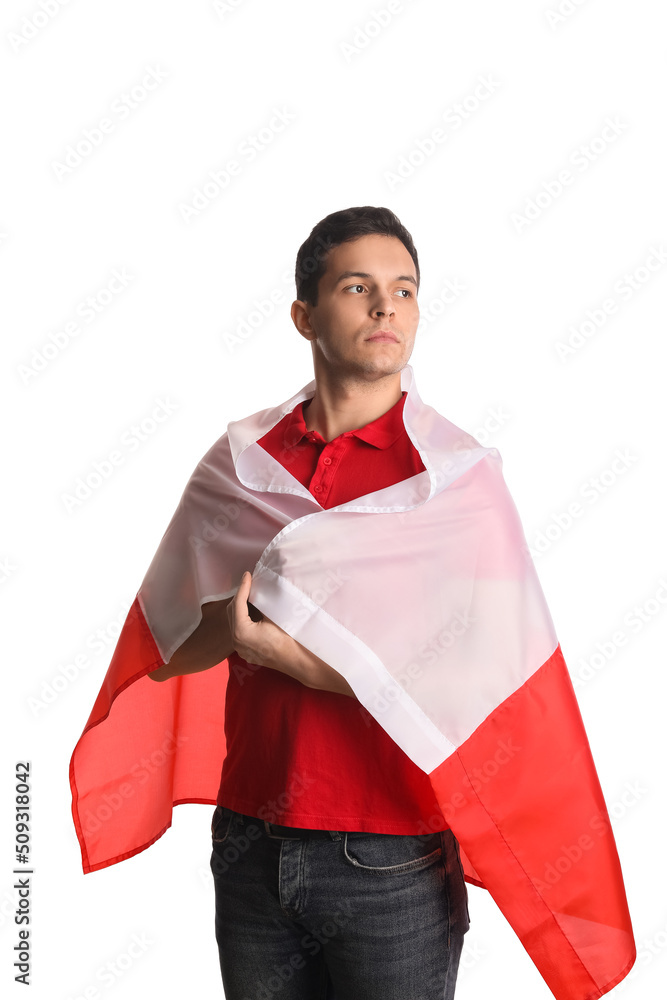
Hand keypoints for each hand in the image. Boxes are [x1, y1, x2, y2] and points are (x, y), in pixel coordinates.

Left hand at [227, 571, 355, 697]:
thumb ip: (262, 602)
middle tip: (249, 583)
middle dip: (240, 596)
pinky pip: (240, 632)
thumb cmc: (289, 638)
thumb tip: (259, 587)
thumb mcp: (274, 616)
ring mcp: (241, 649)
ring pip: (235, 622)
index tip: (247, 574)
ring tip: (250, 594)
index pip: (238, 603)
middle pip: (233, 612)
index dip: (243, 587)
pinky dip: (243, 619)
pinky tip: (252, 611)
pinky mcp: (247, 652)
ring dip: (241, 608)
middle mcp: (236, 641)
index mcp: (242, 632)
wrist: (299, 662)